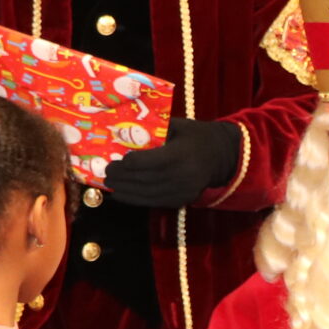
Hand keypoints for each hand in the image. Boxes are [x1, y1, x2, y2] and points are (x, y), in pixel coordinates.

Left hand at [103, 119, 242, 207]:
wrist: (222, 157)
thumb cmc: (196, 136)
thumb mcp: (178, 126)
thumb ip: (155, 130)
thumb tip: (124, 133)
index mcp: (181, 155)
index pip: (150, 162)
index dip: (129, 164)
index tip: (115, 161)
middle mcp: (182, 176)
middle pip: (145, 180)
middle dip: (122, 178)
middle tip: (106, 174)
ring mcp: (182, 191)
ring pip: (147, 194)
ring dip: (125, 191)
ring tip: (110, 185)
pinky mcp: (181, 201)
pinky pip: (154, 202)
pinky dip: (135, 199)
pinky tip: (122, 195)